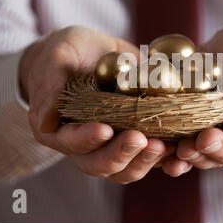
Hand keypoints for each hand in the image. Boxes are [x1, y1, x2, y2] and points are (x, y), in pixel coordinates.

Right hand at [20, 26, 174, 183]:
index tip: (105, 129)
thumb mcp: (57, 58)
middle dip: (121, 154)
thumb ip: (49, 85)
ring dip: (144, 161)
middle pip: (100, 164)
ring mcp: (111, 145)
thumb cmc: (68, 53)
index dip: (87, 139)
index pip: (70, 142)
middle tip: (141, 139)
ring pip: (125, 168)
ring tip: (163, 146)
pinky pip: (148, 157)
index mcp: (59, 130)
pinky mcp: (134, 140)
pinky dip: (163, 157)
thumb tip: (44, 122)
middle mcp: (84, 145)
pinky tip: (178, 146)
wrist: (91, 54)